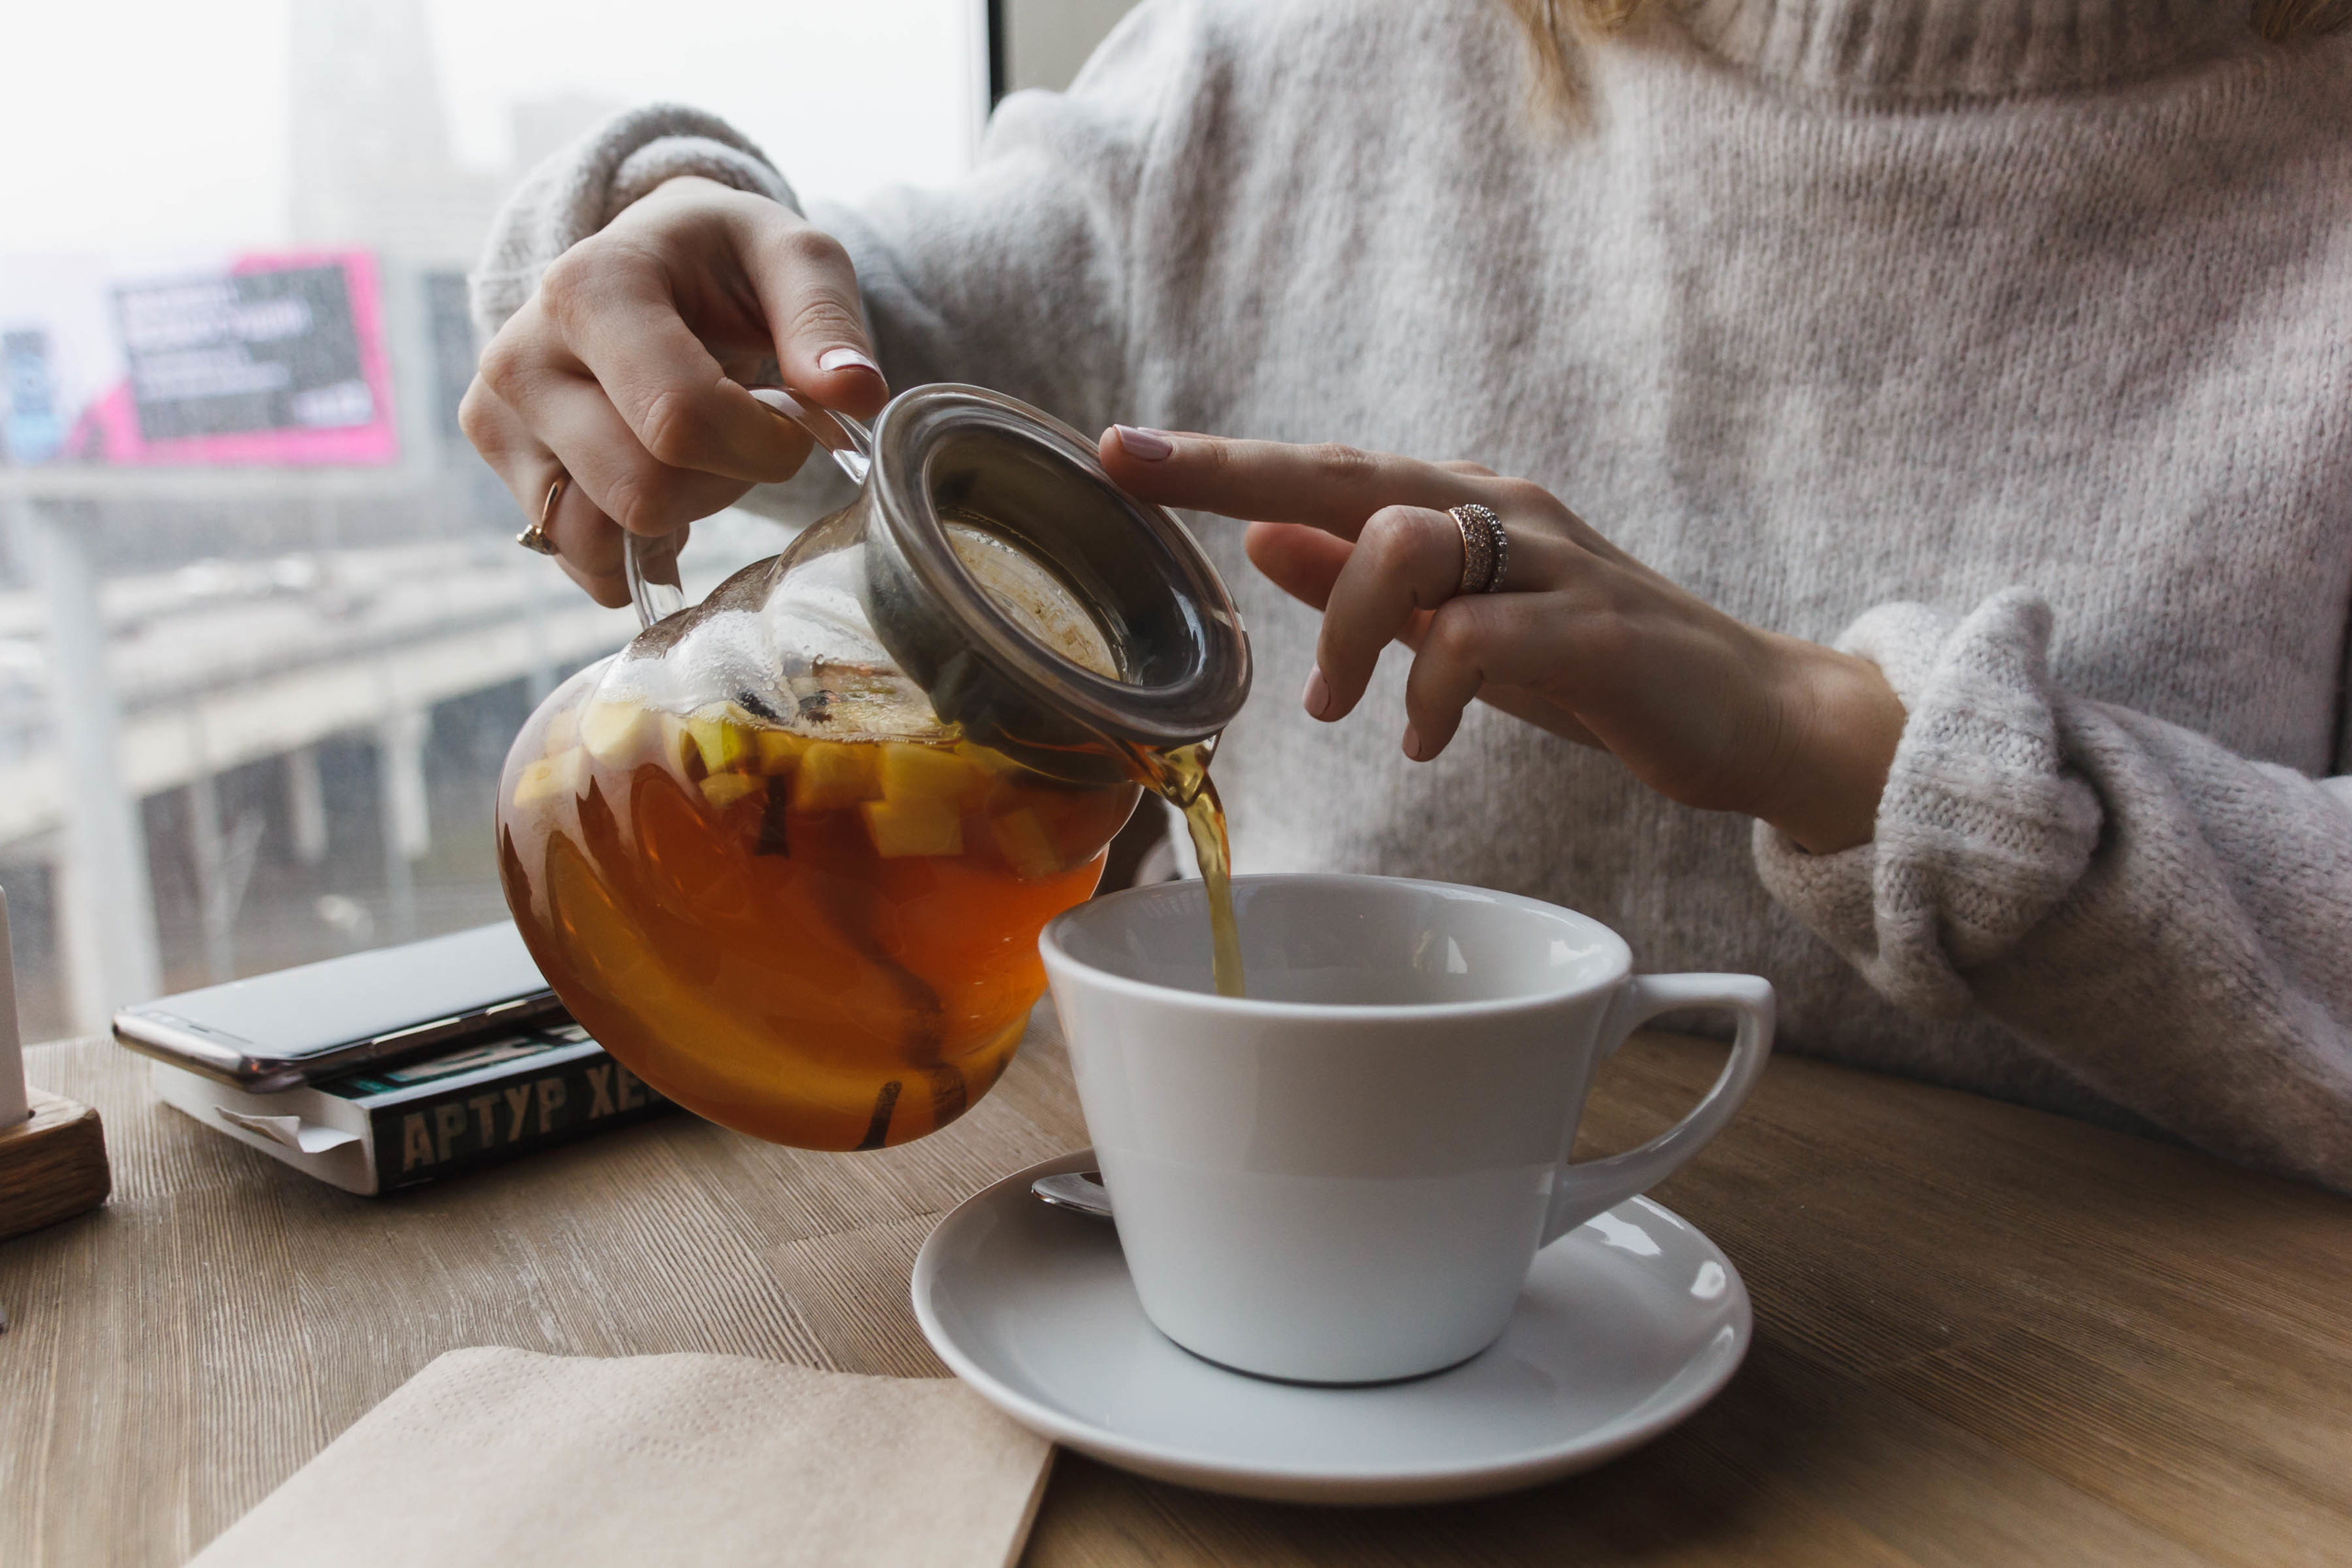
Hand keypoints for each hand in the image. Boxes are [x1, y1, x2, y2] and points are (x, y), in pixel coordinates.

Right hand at [459, 177, 887, 605]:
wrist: (652, 260)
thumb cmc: (725, 260)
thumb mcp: (792, 257)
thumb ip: (825, 318)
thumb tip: (854, 392)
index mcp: (589, 288)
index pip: (679, 420)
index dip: (763, 446)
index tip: (793, 419)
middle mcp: (520, 357)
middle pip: (642, 493)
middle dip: (725, 482)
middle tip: (746, 433)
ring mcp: (498, 420)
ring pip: (602, 539)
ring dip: (681, 519)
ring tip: (699, 455)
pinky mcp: (502, 471)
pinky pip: (580, 562)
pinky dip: (639, 550)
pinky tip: (665, 485)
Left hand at [1098, 427, 1905, 852]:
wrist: (1751, 715)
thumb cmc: (1598, 667)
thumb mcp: (1461, 625)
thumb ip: (1366, 585)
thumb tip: (1260, 538)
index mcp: (1461, 509)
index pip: (1322, 471)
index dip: (1219, 461)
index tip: (1118, 451)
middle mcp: (1500, 511)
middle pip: (1346, 469)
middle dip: (1232, 469)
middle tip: (1140, 475)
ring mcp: (1553, 561)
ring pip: (1405, 542)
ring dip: (1346, 630)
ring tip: (1342, 709)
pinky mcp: (1595, 628)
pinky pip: (1479, 637)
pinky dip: (1430, 691)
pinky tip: (1421, 738)